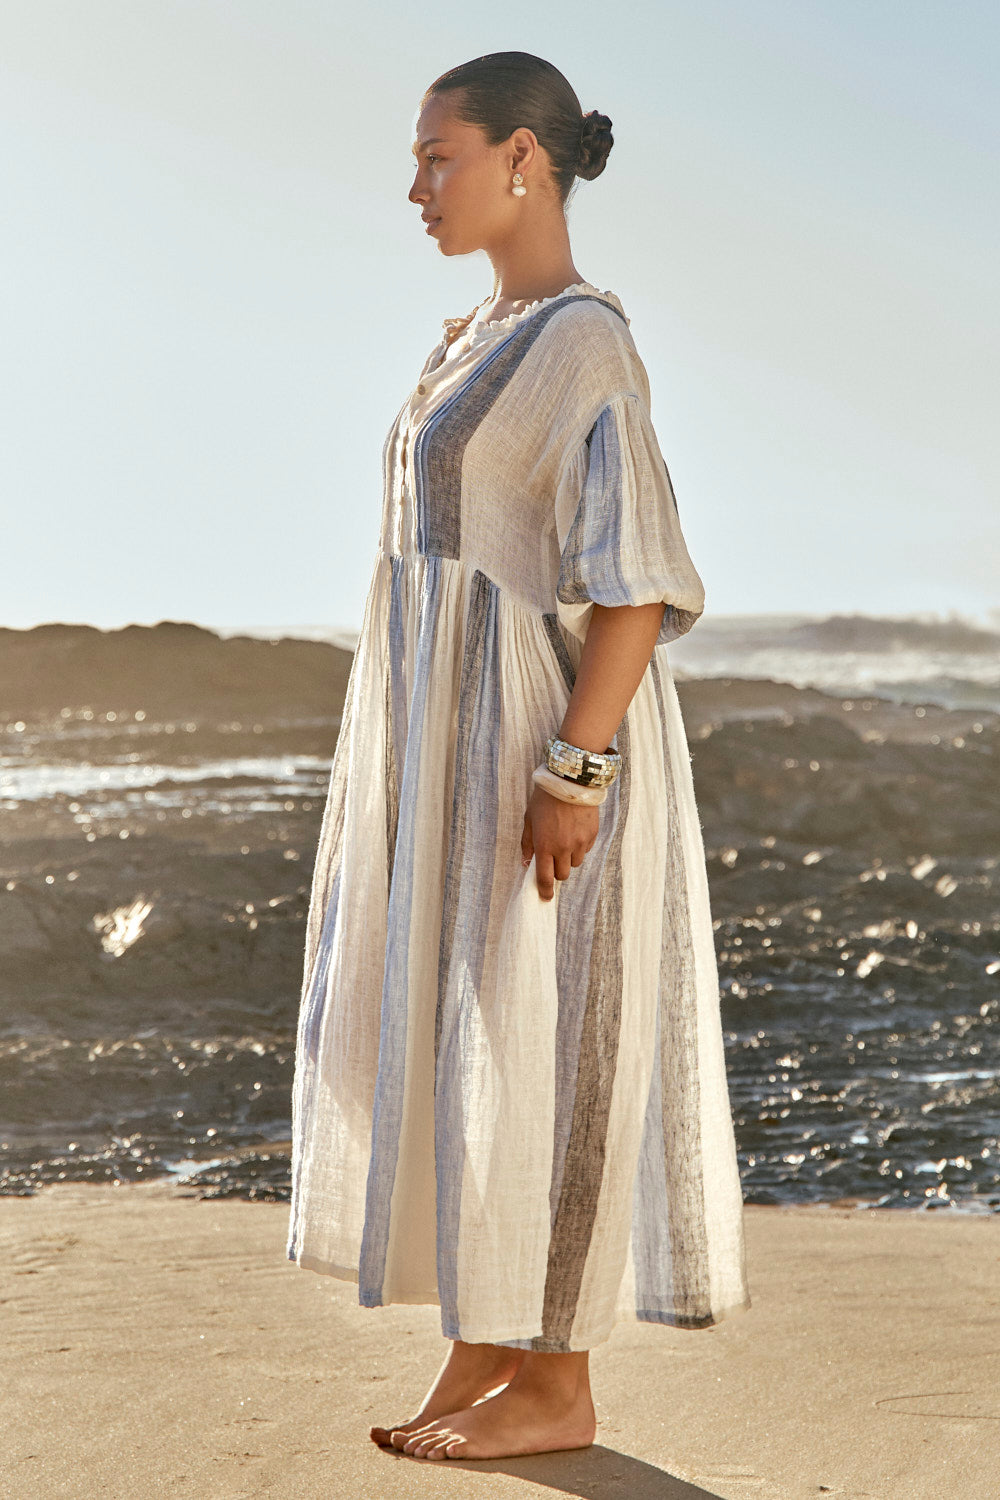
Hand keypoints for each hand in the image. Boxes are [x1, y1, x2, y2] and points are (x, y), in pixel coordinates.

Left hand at [520, 784, 599, 900]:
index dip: (545, 891)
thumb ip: (527, 843)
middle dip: (557, 871)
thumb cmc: (545, 798)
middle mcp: (563, 848)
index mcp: (544, 845)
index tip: (545, 897)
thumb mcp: (529, 819)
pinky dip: (579, 847)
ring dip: (569, 858)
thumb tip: (526, 862)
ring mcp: (580, 843)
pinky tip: (574, 830)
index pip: (545, 878)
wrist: (571, 780)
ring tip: (564, 839)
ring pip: (575, 863)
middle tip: (553, 858)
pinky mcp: (592, 835)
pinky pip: (585, 850)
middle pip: (562, 875)